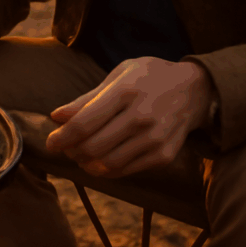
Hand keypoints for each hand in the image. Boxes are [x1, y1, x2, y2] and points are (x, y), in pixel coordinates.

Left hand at [46, 58, 214, 177]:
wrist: (195, 90)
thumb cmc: (150, 77)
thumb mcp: (119, 75)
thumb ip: (87, 98)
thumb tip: (56, 116)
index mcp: (126, 92)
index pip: (84, 123)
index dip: (61, 138)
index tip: (50, 143)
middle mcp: (141, 117)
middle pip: (92, 148)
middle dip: (71, 152)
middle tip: (65, 147)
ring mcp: (154, 139)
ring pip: (107, 164)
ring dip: (86, 164)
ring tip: (80, 154)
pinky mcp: (163, 156)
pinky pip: (125, 171)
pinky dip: (106, 170)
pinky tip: (100, 160)